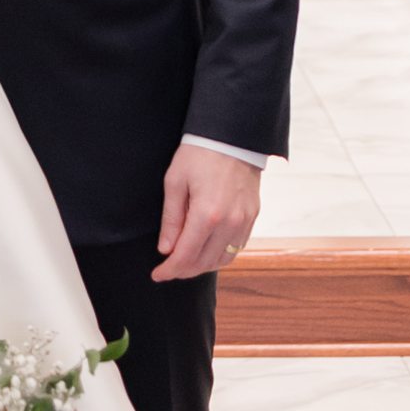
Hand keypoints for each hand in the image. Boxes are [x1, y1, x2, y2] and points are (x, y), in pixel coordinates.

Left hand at [151, 144, 260, 281]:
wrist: (232, 136)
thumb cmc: (199, 154)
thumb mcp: (175, 182)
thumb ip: (171, 219)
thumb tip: (166, 249)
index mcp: (207, 214)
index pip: (185, 256)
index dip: (169, 270)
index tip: (157, 274)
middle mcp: (230, 223)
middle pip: (204, 263)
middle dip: (183, 271)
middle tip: (168, 269)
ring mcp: (244, 221)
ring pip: (223, 260)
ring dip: (202, 266)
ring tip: (185, 261)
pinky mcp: (252, 216)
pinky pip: (236, 247)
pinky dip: (220, 255)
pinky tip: (206, 249)